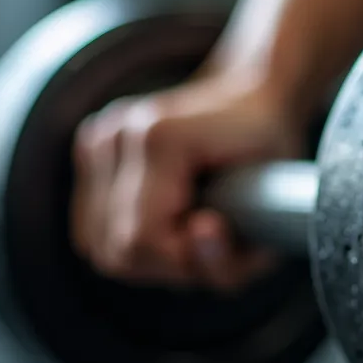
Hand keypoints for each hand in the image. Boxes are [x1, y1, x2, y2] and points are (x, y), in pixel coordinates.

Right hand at [70, 74, 304, 289]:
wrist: (251, 98)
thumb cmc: (268, 156)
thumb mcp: (272, 213)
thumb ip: (231, 250)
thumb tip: (196, 234)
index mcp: (159, 137)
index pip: (139, 241)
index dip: (181, 261)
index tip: (219, 239)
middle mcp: (118, 132)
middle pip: (115, 251)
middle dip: (166, 263)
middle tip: (208, 238)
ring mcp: (99, 136)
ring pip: (96, 244)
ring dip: (146, 256)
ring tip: (187, 228)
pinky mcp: (91, 145)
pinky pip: (90, 227)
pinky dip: (125, 237)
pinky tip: (163, 218)